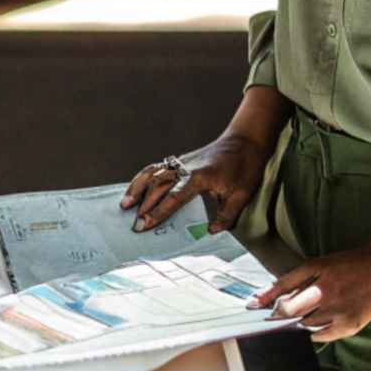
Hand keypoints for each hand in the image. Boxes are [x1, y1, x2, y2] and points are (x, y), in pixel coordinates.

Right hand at [120, 134, 271, 232]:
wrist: (246, 139)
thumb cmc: (246, 166)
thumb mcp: (242, 195)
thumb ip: (226, 215)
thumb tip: (211, 231)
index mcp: (200, 177)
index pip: (174, 198)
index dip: (158, 212)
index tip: (145, 224)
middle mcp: (185, 168)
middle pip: (158, 186)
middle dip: (144, 206)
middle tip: (134, 225)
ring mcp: (181, 162)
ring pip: (152, 174)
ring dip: (137, 189)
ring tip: (124, 205)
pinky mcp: (180, 160)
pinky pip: (156, 168)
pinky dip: (143, 178)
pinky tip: (135, 189)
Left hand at [246, 223, 370, 341]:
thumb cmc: (351, 264)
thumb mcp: (320, 264)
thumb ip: (294, 280)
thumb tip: (267, 296)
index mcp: (317, 272)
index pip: (282, 291)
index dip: (265, 302)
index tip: (252, 307)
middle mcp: (327, 292)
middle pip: (291, 312)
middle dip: (279, 316)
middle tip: (274, 318)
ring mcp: (339, 310)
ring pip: (305, 326)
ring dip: (297, 324)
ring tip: (300, 320)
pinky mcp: (351, 324)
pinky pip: (322, 336)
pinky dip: (313, 333)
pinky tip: (314, 327)